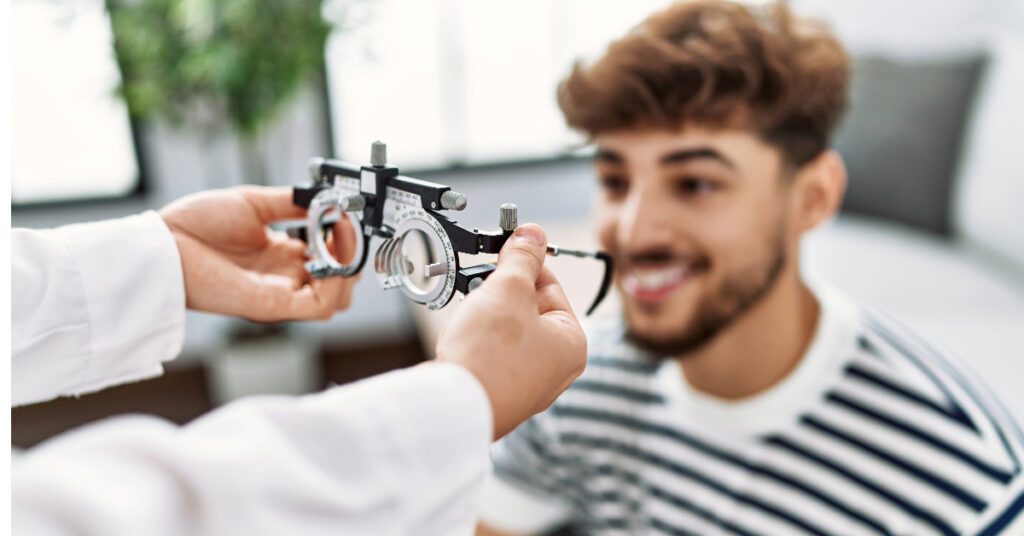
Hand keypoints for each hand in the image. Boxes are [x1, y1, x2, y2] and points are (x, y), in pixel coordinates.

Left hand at [160, 186, 356, 321]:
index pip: (329, 257)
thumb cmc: (195, 226)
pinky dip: (337, 285)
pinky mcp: (273, 304)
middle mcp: (284, 277)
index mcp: (281, 254)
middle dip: (353, 257)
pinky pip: (320, 306)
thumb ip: (290, 202)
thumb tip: (323, 197)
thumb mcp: (253, 203)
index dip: (344, 238)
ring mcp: (280, 293)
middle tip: (347, 230)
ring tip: (341, 243)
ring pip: (337, 300)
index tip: (345, 214)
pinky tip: (331, 257)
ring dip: (349, 271)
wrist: (163, 244)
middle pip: (339, 283)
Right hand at [435, 224, 586, 438]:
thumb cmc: (489, 356)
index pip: (551, 286)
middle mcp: (554, 369)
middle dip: (501, 292)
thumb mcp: (508, 289)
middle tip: (481, 281)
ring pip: (508, 333)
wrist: (451, 408)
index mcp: (571, 344)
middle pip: (529, 310)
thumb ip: (522, 257)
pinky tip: (464, 337)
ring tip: (470, 311)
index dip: (524, 263)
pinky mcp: (498, 394)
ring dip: (487, 315)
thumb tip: (533, 233)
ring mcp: (525, 385)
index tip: (502, 248)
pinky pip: (492, 355)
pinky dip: (477, 340)